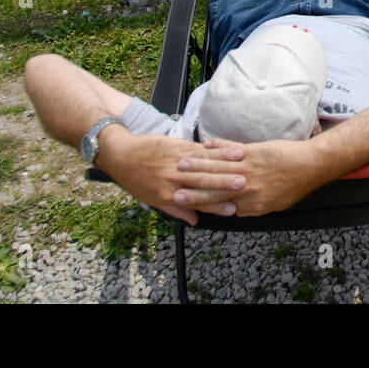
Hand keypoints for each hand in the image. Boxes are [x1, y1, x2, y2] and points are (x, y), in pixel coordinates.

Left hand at [100, 130, 242, 224]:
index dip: (217, 205)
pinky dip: (218, 150)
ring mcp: (178, 162)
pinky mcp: (179, 147)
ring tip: (244, 164)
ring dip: (227, 164)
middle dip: (227, 183)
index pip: (198, 201)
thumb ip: (176, 210)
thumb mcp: (152, 200)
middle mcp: (175, 179)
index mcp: (169, 195)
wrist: (122, 156)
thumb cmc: (136, 180)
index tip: (233, 208)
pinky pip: (202, 150)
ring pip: (206, 164)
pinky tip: (231, 149)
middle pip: (205, 182)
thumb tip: (194, 221)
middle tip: (246, 185)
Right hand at [174, 137, 322, 216]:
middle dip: (191, 189)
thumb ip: (254, 207)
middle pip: (213, 190)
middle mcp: (247, 188)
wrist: (309, 166)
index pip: (220, 205)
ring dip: (198, 166)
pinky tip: (205, 144)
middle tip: (173, 188)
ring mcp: (249, 170)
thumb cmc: (294, 185)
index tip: (184, 203)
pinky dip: (217, 147)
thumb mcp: (273, 204)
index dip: (200, 204)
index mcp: (251, 203)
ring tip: (181, 163)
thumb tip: (239, 211)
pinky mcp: (253, 153)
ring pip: (218, 169)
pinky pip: (231, 151)